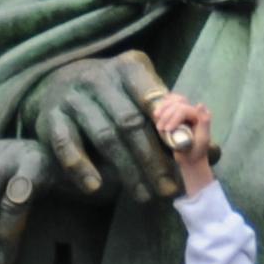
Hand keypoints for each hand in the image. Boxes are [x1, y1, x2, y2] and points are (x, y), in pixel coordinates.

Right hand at [31, 48, 178, 203]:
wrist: (59, 84)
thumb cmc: (116, 97)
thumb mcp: (146, 98)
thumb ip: (176, 123)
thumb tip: (213, 152)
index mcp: (130, 68)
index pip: (151, 93)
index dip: (168, 120)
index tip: (183, 146)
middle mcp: (99, 78)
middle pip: (130, 122)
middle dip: (151, 158)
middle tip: (169, 188)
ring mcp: (72, 97)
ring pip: (104, 136)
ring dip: (126, 170)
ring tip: (144, 195)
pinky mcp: (50, 117)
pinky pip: (65, 144)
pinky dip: (81, 166)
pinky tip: (95, 187)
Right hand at [147, 92, 215, 193]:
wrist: (191, 159)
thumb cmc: (198, 151)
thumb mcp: (203, 138)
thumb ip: (204, 121)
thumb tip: (200, 104)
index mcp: (199, 115)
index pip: (183, 109)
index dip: (174, 117)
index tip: (167, 130)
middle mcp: (192, 111)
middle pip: (176, 104)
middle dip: (166, 115)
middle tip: (160, 129)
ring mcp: (183, 113)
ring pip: (171, 102)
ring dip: (162, 110)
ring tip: (157, 123)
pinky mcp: (176, 116)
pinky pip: (168, 106)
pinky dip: (161, 108)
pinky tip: (156, 114)